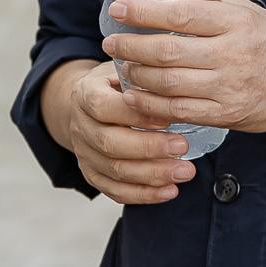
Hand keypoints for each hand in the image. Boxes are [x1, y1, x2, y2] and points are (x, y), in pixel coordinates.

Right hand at [48, 59, 197, 205]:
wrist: (86, 106)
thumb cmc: (115, 86)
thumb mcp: (123, 71)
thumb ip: (141, 76)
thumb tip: (173, 80)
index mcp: (85, 95)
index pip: (104, 107)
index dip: (136, 115)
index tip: (168, 118)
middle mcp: (80, 126)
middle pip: (110, 143)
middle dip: (149, 148)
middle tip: (182, 147)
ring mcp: (84, 154)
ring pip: (115, 171)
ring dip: (153, 175)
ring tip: (185, 171)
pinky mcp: (92, 175)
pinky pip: (116, 191)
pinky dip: (144, 195)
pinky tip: (169, 190)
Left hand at [101, 0, 265, 135]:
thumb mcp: (245, 8)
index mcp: (236, 22)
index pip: (180, 14)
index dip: (143, 12)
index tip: (118, 9)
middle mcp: (233, 54)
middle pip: (168, 51)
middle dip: (131, 46)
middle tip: (111, 42)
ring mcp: (230, 87)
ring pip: (169, 83)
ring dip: (137, 76)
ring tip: (122, 66)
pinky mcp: (228, 115)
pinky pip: (180, 111)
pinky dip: (152, 105)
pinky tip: (137, 96)